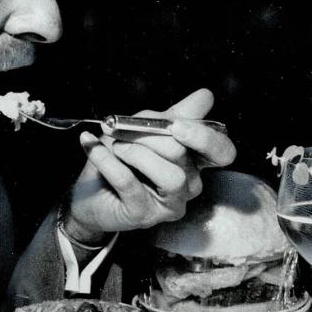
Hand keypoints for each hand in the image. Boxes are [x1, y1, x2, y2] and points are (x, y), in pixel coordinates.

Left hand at [62, 88, 235, 244]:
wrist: (89, 193)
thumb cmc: (120, 160)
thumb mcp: (145, 130)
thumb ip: (173, 116)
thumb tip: (205, 97)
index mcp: (195, 161)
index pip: (222, 152)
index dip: (204, 137)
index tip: (176, 124)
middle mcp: (190, 185)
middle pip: (184, 154)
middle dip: (150, 135)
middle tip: (123, 127)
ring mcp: (170, 204)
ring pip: (169, 174)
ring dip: (135, 152)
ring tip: (113, 145)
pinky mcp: (145, 215)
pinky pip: (130, 183)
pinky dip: (108, 161)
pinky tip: (93, 147)